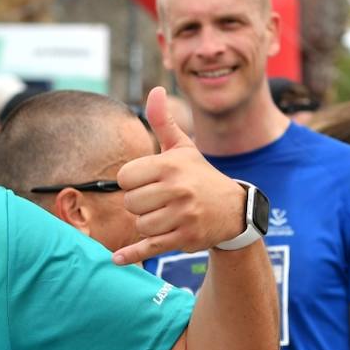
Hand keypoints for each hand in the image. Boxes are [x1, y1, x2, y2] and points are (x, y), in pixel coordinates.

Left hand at [111, 86, 246, 265]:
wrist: (233, 209)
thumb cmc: (200, 175)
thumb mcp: (183, 147)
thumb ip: (164, 122)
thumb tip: (154, 90)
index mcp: (171, 165)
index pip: (126, 177)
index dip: (131, 181)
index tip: (146, 182)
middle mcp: (178, 190)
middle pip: (130, 203)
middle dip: (138, 204)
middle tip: (156, 200)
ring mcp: (182, 216)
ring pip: (140, 224)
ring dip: (146, 223)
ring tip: (164, 215)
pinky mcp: (184, 238)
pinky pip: (149, 247)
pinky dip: (131, 254)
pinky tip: (116, 259)